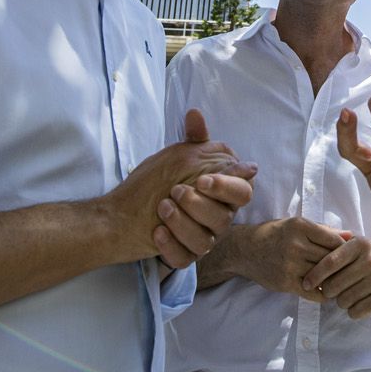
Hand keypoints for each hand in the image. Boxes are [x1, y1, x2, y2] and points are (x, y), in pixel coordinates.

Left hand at [104, 109, 255, 263]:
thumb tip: (195, 113)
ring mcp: (204, 239)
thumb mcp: (178, 155)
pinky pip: (184, 258)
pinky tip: (157, 232)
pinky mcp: (185, 256)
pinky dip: (170, 246)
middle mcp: (219, 217)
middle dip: (199, 205)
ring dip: (182, 224)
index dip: (226, 186)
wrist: (126, 209)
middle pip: (225, 218)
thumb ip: (193, 138)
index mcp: (224, 192)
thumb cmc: (160, 180)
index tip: (202, 179)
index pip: (243, 191)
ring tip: (162, 208)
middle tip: (175, 191)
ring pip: (205, 241)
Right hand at [234, 216, 350, 302]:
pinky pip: (313, 291)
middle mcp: (295, 244)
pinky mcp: (285, 282)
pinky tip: (327, 291)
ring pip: (322, 275)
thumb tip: (350, 235)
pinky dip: (323, 293)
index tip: (350, 255)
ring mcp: (290, 265)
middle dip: (342, 266)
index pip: (333, 240)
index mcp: (300, 226)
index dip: (345, 249)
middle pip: (329, 258)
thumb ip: (323, 230)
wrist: (245, 250)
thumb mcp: (296, 224)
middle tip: (352, 271)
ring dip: (334, 280)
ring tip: (342, 282)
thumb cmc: (274, 234)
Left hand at [303, 237, 370, 318]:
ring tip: (347, 292)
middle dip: (328, 290)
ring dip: (340, 300)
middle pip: (335, 285)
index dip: (315, 275)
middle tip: (331, 289)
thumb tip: (308, 264)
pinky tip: (357, 300)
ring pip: (344, 300)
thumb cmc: (367, 256)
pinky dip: (352, 310)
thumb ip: (333, 249)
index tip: (306, 284)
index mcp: (360, 246)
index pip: (330, 262)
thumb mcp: (354, 245)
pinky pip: (356, 312)